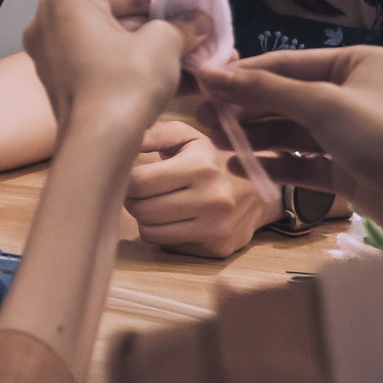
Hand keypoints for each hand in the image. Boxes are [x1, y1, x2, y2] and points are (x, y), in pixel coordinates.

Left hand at [21, 0, 190, 133]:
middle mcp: (48, 24)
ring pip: (113, 48)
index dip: (168, 4)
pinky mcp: (60, 84)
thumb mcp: (163, 42)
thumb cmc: (126, 83)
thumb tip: (196, 23)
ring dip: (152, 54)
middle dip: (160, 33)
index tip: (194, 12)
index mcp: (66, 0)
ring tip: (192, 61)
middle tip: (195, 38)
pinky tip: (174, 81)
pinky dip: (133, 71)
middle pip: (118, 21)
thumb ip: (180, 26)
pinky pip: (103, 68)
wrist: (99, 144)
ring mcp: (50, 56)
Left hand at [123, 120, 275, 257]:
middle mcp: (212, 199)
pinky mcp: (217, 248)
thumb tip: (121, 142)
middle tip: (141, 190)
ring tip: (159, 202)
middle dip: (133, 199)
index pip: (139, 182)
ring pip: (150, 231)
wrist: (260, 189)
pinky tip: (177, 218)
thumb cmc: (213, 158)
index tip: (130, 174)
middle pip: (141, 209)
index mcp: (201, 166)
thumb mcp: (188, 136)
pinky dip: (164, 232)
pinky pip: (168, 244)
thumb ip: (154, 134)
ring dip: (147, 218)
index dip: (126, 179)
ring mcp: (216, 228)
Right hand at [204, 46, 382, 240]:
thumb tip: (210, 73)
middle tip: (200, 116)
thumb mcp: (323, 106)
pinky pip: (302, 162)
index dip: (244, 74)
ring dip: (255, 135)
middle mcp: (353, 94)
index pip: (288, 64)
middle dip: (245, 108)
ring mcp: (350, 134)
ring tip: (215, 141)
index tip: (201, 81)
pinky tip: (242, 166)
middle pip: (286, 97)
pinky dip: (274, 163)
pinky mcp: (348, 169)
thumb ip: (264, 91)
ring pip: (291, 131)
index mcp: (357, 63)